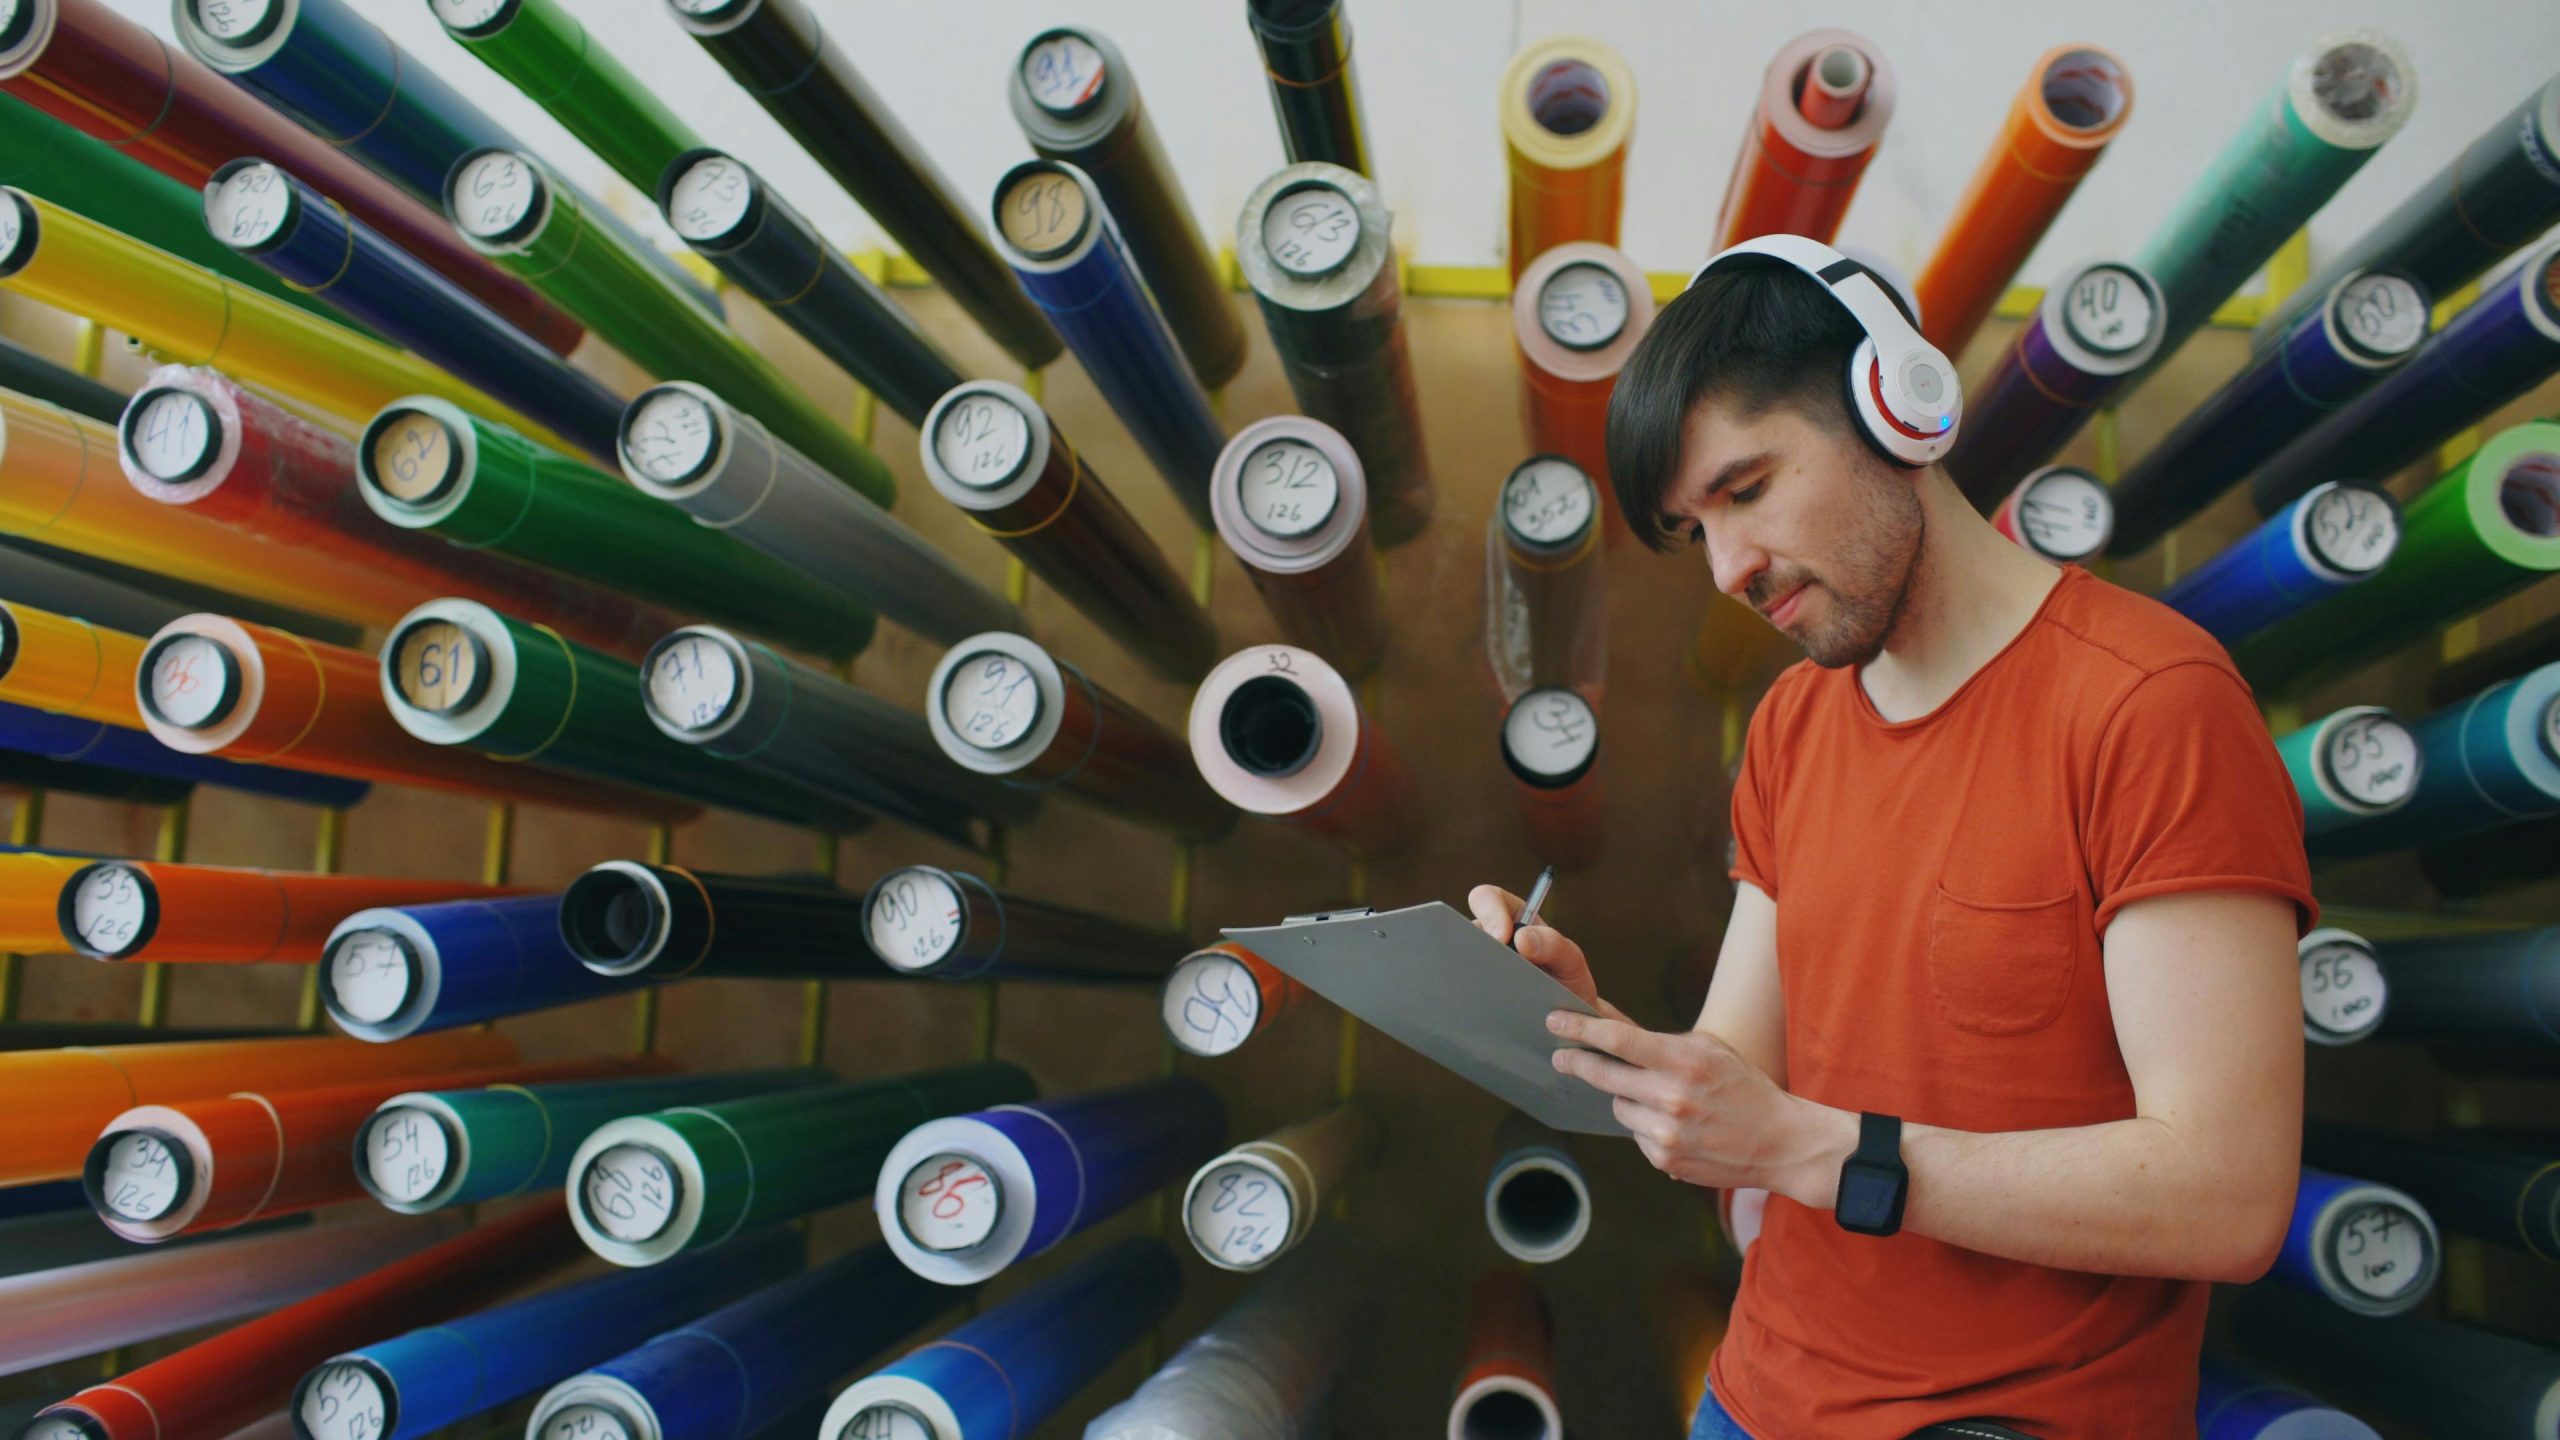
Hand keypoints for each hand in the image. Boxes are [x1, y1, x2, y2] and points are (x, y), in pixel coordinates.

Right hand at [1468, 883, 1606, 1009]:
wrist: (1568, 1025)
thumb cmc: (1567, 984)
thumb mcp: (1570, 962)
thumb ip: (1554, 944)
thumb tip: (1522, 938)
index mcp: (1512, 920)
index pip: (1489, 898)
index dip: (1490, 911)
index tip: (1502, 936)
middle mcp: (1489, 941)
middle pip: (1463, 928)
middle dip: (1472, 942)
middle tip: (1490, 965)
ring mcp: (1477, 967)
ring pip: (1458, 961)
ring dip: (1470, 972)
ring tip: (1490, 991)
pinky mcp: (1470, 994)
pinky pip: (1459, 990)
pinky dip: (1466, 996)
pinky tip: (1483, 1007)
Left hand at [1546, 1009, 1851, 1204]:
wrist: (1781, 1141)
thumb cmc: (1742, 1086)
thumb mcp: (1707, 1049)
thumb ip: (1658, 1040)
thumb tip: (1605, 1022)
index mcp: (1683, 1060)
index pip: (1617, 1039)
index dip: (1579, 1029)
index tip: (1553, 1021)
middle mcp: (1671, 1096)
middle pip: (1603, 1075)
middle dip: (1576, 1062)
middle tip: (1560, 1056)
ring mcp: (1667, 1132)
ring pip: (1619, 1105)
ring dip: (1625, 1097)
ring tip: (1656, 1096)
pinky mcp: (1665, 1160)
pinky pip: (1635, 1134)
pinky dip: (1645, 1125)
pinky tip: (1674, 1124)